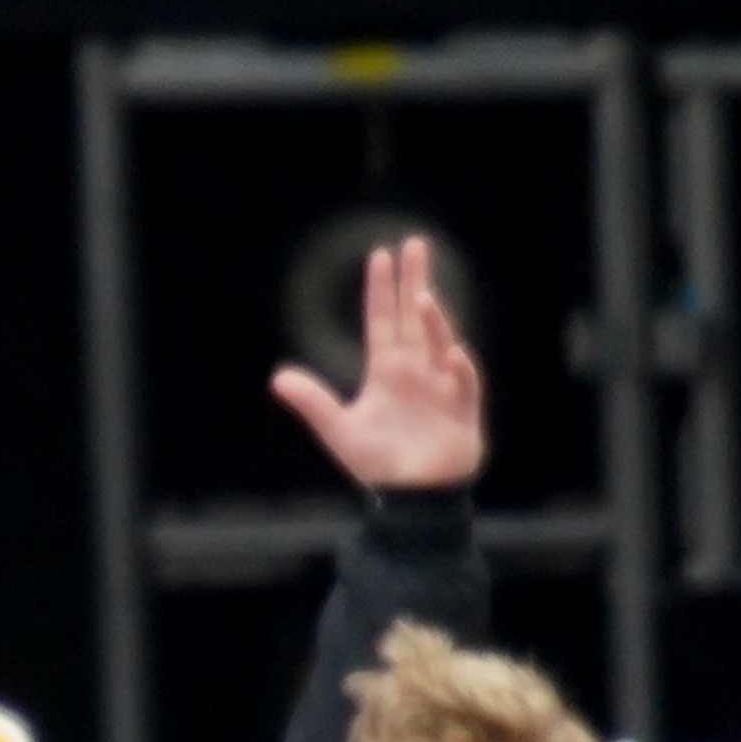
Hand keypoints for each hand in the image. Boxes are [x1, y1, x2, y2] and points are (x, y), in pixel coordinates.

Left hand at [272, 235, 484, 493]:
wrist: (410, 496)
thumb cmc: (379, 462)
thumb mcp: (338, 430)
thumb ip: (312, 402)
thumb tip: (277, 379)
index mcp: (388, 371)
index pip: (383, 322)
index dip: (381, 291)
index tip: (380, 256)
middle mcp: (416, 370)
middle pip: (415, 318)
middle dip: (414, 282)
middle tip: (414, 244)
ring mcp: (442, 386)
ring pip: (439, 344)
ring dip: (432, 322)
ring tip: (422, 298)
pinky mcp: (462, 410)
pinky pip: (462, 385)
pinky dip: (457, 371)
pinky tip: (450, 354)